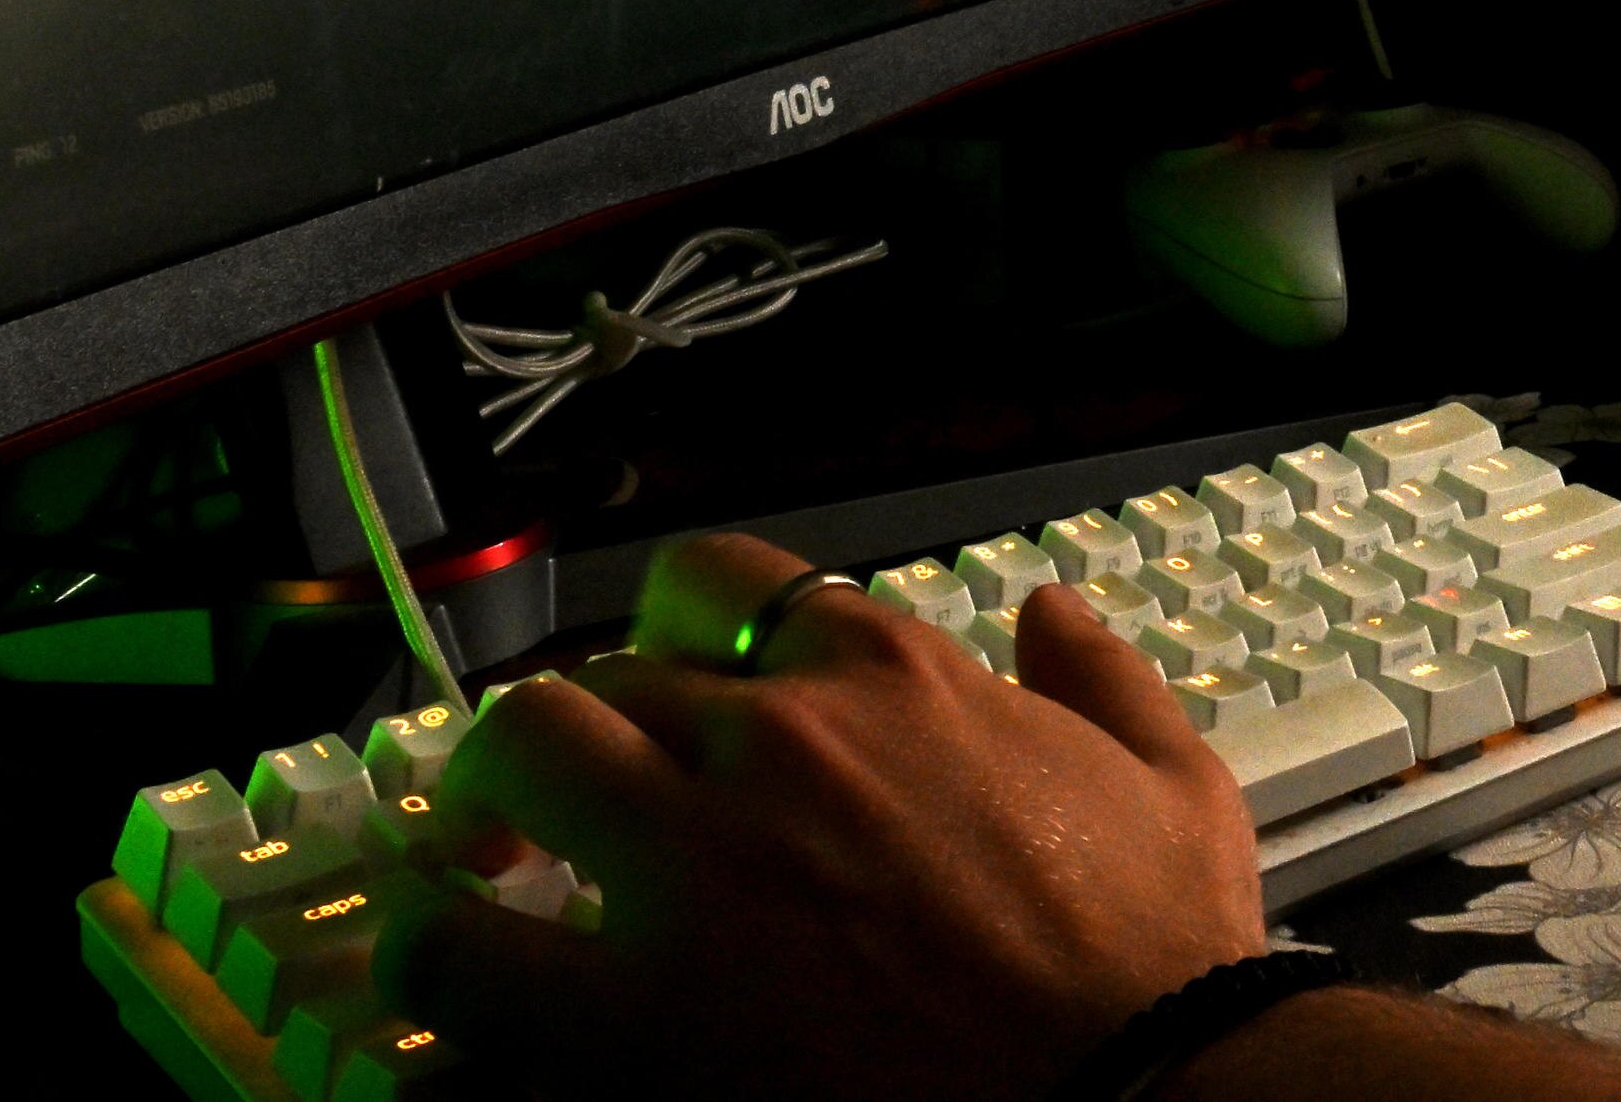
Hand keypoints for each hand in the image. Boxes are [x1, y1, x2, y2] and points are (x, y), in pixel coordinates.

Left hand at [378, 536, 1260, 1100]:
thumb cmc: (1160, 965)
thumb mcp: (1174, 786)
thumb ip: (1101, 683)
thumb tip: (1055, 614)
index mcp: (886, 680)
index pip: (715, 583)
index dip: (670, 635)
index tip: (664, 689)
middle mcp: (763, 753)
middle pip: (577, 695)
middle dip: (550, 752)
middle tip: (539, 814)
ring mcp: (681, 891)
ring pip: (496, 798)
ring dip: (468, 850)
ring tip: (464, 909)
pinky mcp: (625, 1037)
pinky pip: (463, 990)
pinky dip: (445, 1005)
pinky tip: (457, 1035)